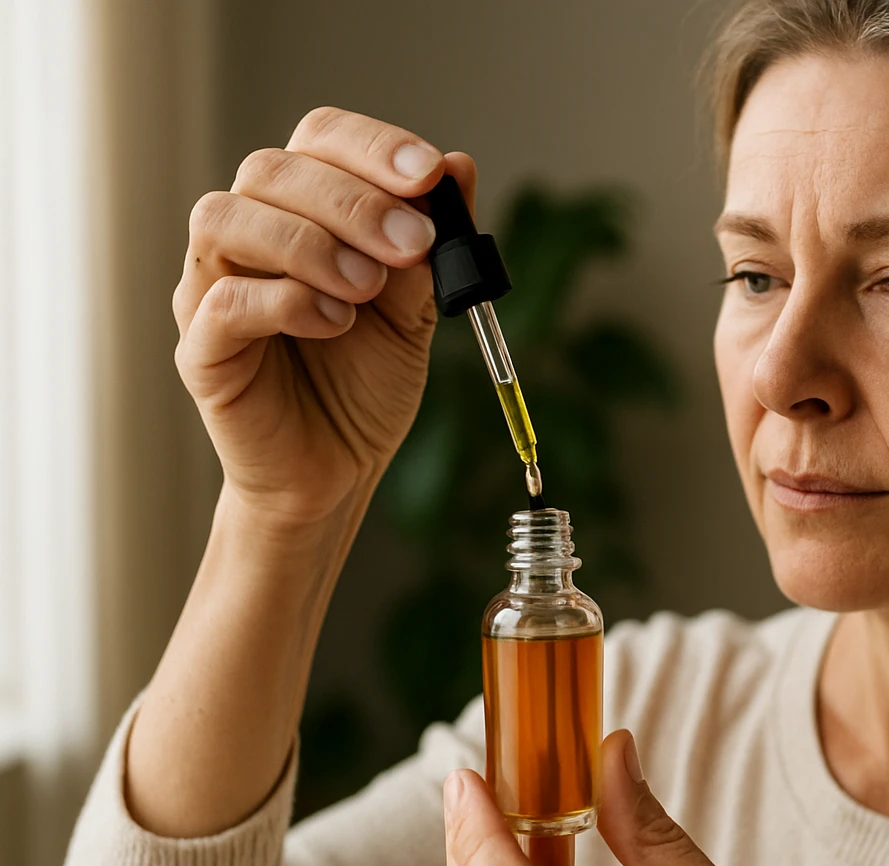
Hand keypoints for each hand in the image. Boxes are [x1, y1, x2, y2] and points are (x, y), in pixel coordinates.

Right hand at [173, 107, 476, 527]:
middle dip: (353, 200)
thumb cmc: (365, 384)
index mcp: (300, 211)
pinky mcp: (201, 351)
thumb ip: (432, 247)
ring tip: (368, 289)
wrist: (338, 472)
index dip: (370, 146)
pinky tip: (334, 323)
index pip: (317, 139)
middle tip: (413, 244)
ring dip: (310, 243)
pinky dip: (284, 302)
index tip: (428, 173)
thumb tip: (458, 166)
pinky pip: (222, 302)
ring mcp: (211, 289)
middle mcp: (246, 237)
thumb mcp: (416, 311)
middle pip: (271, 170)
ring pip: (227, 220)